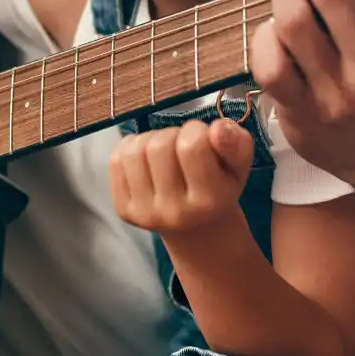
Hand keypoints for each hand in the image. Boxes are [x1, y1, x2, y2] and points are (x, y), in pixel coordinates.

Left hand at [109, 119, 254, 234]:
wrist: (197, 228)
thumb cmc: (219, 187)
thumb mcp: (238, 167)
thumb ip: (237, 144)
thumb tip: (218, 127)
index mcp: (208, 202)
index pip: (191, 146)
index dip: (196, 130)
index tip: (201, 137)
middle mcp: (175, 213)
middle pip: (159, 146)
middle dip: (172, 134)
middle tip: (182, 146)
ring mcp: (145, 213)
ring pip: (134, 151)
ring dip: (149, 139)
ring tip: (165, 151)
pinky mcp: (124, 210)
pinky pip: (116, 160)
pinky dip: (130, 148)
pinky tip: (147, 159)